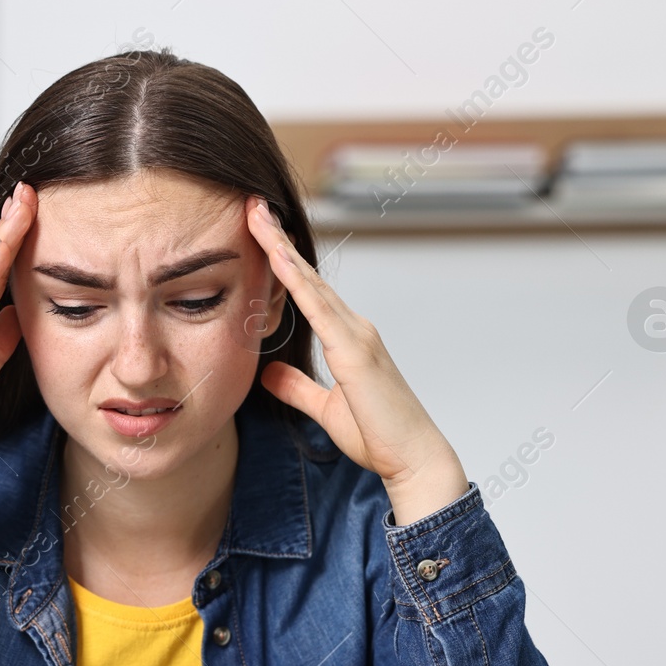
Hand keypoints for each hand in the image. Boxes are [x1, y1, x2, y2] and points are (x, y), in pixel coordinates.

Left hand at [246, 196, 468, 525]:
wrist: (413, 459)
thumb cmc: (379, 436)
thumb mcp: (324, 409)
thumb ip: (297, 387)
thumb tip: (268, 371)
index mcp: (347, 339)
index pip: (307, 291)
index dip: (283, 261)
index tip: (259, 233)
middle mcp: (354, 328)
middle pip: (307, 276)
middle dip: (278, 240)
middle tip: (252, 207)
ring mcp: (357, 334)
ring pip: (311, 282)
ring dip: (281, 248)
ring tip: (257, 216)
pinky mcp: (355, 350)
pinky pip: (318, 307)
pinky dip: (296, 279)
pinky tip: (276, 257)